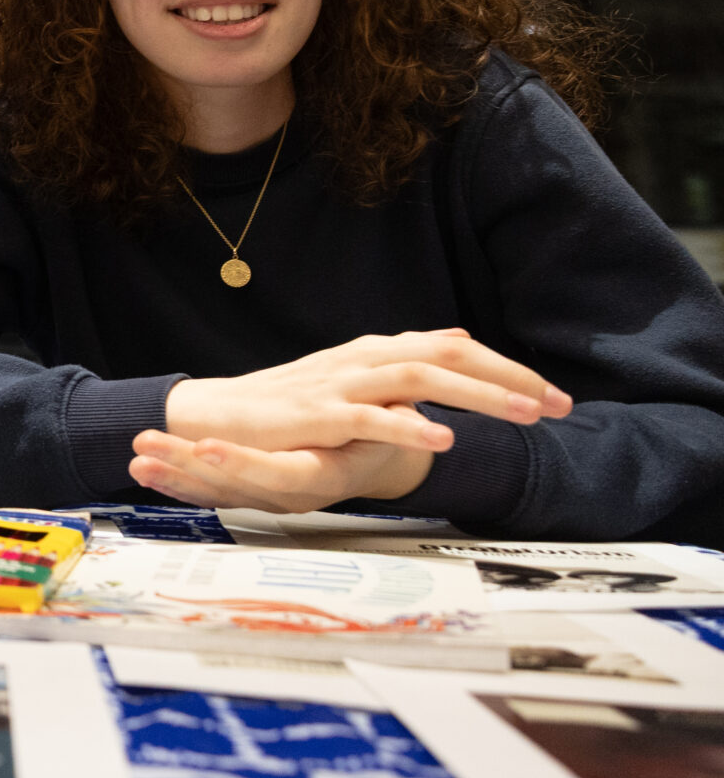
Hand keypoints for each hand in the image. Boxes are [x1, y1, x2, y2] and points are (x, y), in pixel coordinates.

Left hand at [130, 423, 434, 511]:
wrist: (376, 461)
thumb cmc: (382, 436)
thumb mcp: (398, 424)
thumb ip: (399, 422)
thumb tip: (415, 418)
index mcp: (324, 474)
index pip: (280, 472)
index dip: (244, 462)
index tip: (207, 447)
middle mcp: (293, 493)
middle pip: (235, 488)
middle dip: (186, 469)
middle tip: (147, 450)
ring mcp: (269, 497)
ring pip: (217, 494)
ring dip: (174, 479)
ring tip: (138, 463)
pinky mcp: (250, 494)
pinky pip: (211, 495)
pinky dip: (178, 485)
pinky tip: (146, 472)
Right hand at [165, 329, 567, 454]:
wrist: (215, 416)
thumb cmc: (286, 405)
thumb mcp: (354, 379)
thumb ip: (405, 359)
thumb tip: (458, 337)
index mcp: (376, 352)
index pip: (453, 346)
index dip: (507, 368)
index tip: (555, 396)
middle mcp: (364, 359)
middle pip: (447, 355)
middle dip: (509, 379)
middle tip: (561, 406)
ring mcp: (340, 384)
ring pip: (419, 377)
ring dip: (478, 395)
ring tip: (526, 416)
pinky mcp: (316, 415)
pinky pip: (371, 418)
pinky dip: (409, 427)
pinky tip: (445, 440)